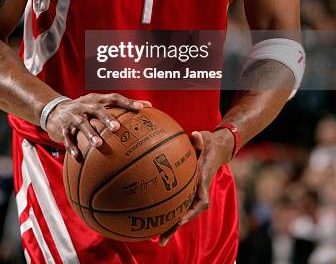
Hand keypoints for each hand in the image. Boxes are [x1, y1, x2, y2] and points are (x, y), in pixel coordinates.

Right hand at [46, 92, 151, 160]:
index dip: (127, 102)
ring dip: (90, 134)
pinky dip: (73, 147)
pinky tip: (78, 157)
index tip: (142, 108)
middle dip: (106, 117)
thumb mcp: (98, 105)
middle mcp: (85, 106)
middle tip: (116, 128)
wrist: (55, 111)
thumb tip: (148, 110)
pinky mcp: (63, 128)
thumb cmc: (85, 109)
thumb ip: (119, 108)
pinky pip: (68, 138)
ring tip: (99, 144)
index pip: (113, 98)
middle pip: (96, 109)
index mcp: (96, 99)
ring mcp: (73, 116)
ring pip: (82, 124)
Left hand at [159, 129, 233, 245]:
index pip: (201, 201)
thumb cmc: (210, 143)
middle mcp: (199, 189)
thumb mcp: (207, 138)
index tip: (181, 220)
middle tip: (162, 239)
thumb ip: (200, 139)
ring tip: (158, 239)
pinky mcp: (189, 190)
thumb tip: (195, 135)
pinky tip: (156, 220)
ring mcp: (194, 192)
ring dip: (172, 225)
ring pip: (183, 212)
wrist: (218, 148)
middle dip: (176, 226)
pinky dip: (170, 213)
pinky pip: (179, 204)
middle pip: (189, 213)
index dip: (191, 212)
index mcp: (203, 180)